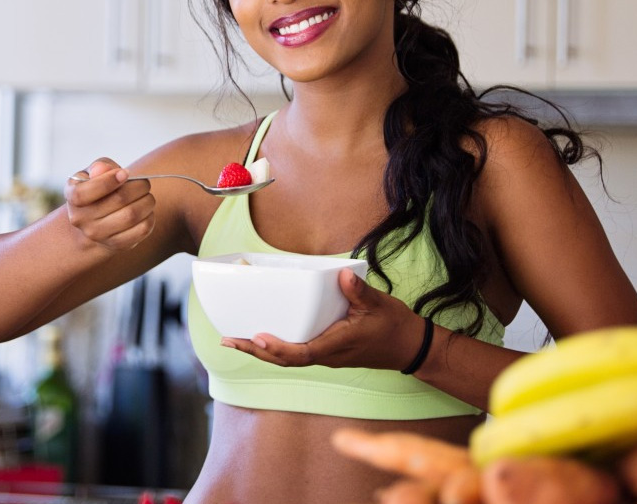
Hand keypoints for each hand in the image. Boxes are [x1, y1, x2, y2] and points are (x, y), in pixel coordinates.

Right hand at [65, 158, 156, 250]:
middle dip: (138, 186)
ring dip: (147, 201)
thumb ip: (99, 167)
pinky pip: (141, 230)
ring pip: (132, 215)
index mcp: (73, 197)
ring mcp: (97, 235)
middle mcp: (81, 219)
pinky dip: (149, 217)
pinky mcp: (116, 245)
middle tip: (144, 183)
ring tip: (147, 196)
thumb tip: (103, 169)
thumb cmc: (97, 189)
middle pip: (118, 200)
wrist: (94, 223)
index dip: (108, 181)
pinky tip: (146, 211)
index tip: (125, 173)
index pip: (85, 193)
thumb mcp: (92, 173)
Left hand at [221, 268, 429, 371]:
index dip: (277, 348)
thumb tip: (341, 275)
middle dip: (254, 352)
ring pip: (287, 359)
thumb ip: (358, 291)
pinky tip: (259, 338)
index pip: (301, 354)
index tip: (256, 338)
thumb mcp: (379, 304)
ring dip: (259, 352)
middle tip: (227, 340)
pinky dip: (274, 348)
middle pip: (284, 360)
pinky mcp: (325, 351)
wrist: (409, 347)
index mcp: (336, 345)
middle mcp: (326, 355)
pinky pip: (294, 353)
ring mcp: (325, 355)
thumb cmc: (393, 326)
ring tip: (233, 340)